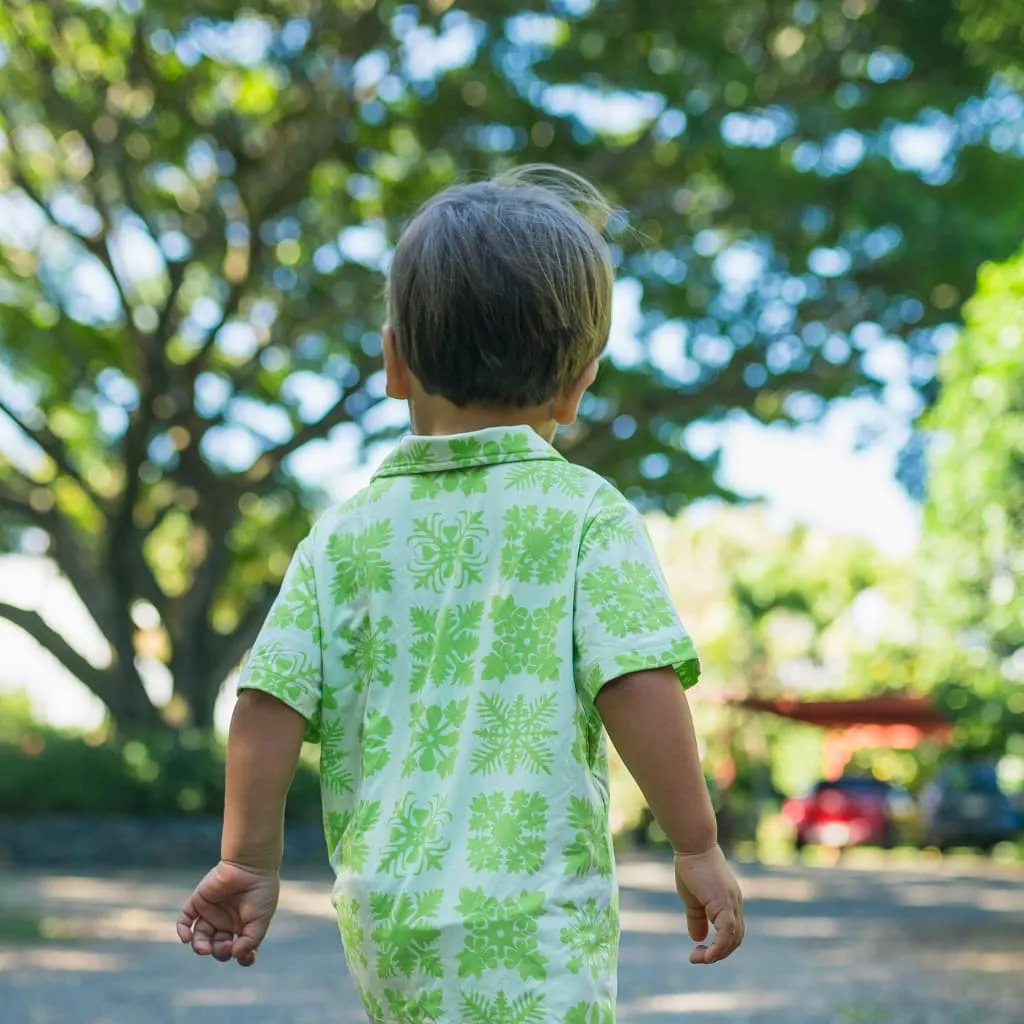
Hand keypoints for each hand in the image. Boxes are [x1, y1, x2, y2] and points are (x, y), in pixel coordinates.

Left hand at [177, 860, 279, 966]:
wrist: (251, 865)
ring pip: (200, 937)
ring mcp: (212, 912)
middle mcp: (226, 921)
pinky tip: (186, 939)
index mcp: (242, 926)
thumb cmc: (261, 892)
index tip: (246, 957)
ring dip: (200, 946)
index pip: (239, 949)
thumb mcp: (261, 920)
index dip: (242, 957)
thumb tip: (235, 955)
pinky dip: (182, 930)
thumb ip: (251, 941)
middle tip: (228, 944)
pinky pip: (185, 919)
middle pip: (218, 946)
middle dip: (221, 951)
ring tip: (204, 948)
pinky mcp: (199, 901)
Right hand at [674, 845, 743, 964]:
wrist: (693, 846)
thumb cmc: (691, 866)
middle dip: (718, 954)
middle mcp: (735, 904)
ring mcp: (732, 903)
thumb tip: (697, 938)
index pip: (731, 933)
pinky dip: (719, 947)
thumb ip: (696, 918)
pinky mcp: (725, 902)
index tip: (698, 950)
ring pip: (733, 938)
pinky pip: (727, 931)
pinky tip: (707, 954)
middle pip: (735, 939)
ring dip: (717, 954)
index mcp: (729, 903)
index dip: (718, 946)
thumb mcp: (692, 898)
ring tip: (697, 958)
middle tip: (696, 957)